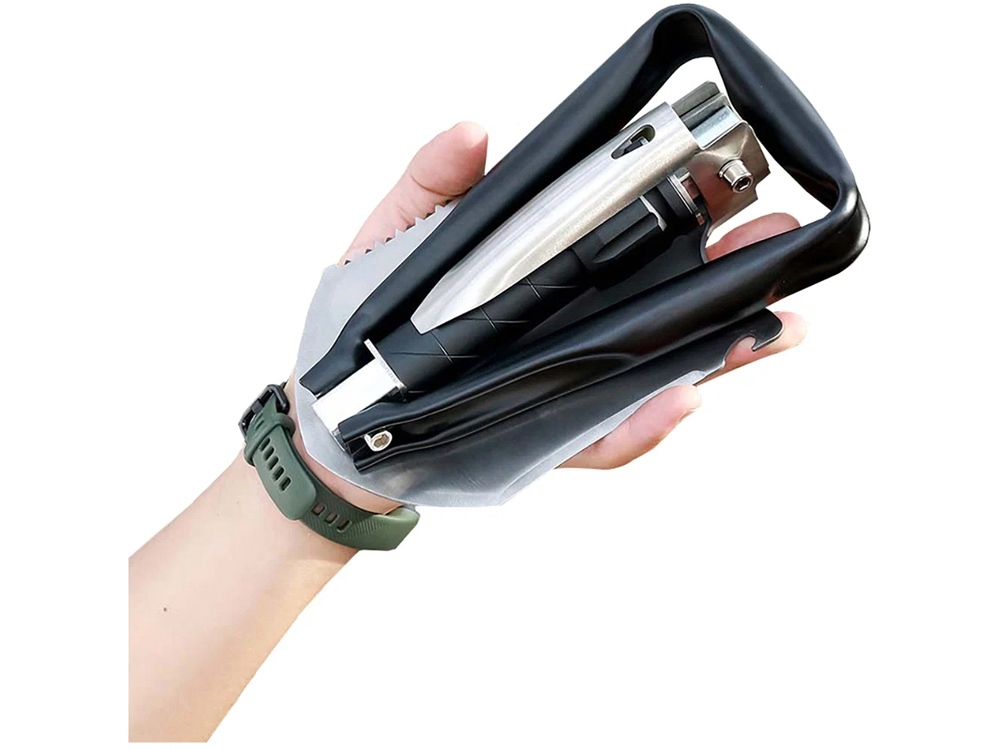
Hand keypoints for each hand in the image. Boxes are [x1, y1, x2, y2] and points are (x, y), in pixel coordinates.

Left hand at [290, 122, 805, 506]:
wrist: (341, 418)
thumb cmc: (367, 322)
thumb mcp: (392, 241)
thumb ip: (431, 185)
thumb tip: (475, 131)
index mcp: (552, 268)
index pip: (636, 237)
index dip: (691, 214)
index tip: (736, 188)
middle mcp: (577, 324)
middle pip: (671, 302)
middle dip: (735, 281)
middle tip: (783, 255)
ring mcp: (572, 383)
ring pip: (661, 371)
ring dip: (720, 356)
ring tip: (762, 334)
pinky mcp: (554, 438)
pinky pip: (608, 437)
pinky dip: (643, 425)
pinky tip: (677, 399)